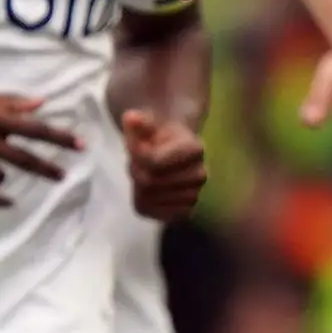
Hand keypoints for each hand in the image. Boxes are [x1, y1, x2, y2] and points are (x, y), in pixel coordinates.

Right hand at [0, 88, 78, 205]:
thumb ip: (9, 102)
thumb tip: (41, 102)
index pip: (34, 129)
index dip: (59, 138)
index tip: (81, 145)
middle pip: (24, 158)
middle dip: (48, 168)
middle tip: (63, 175)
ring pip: (0, 175)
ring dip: (2, 174)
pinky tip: (7, 201)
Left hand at [120, 107, 206, 221]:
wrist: (170, 150)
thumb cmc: (155, 136)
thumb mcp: (145, 123)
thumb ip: (137, 122)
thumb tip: (132, 118)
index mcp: (194, 149)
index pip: (152, 162)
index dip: (135, 155)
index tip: (134, 146)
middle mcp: (200, 173)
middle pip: (150, 182)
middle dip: (136, 172)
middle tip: (136, 163)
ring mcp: (194, 194)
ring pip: (151, 199)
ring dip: (140, 188)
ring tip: (145, 175)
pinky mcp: (186, 210)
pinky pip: (158, 214)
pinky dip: (148, 204)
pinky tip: (149, 192)